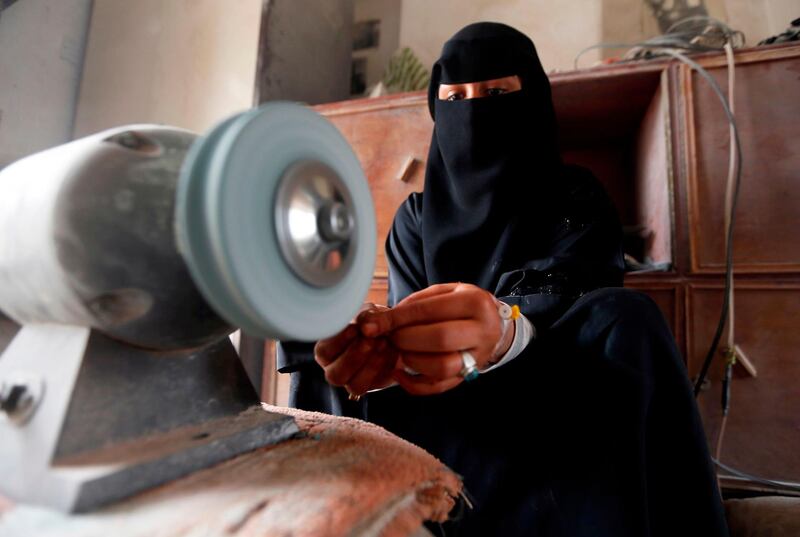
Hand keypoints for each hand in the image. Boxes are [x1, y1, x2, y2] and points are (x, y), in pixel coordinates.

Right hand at [314, 303, 397, 397]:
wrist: (394, 330)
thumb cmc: (371, 320)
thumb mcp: (367, 312)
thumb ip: (365, 317)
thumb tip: (366, 328)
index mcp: (326, 351)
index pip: (323, 352)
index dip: (338, 342)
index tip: (355, 329)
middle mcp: (335, 369)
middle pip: (335, 375)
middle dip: (354, 357)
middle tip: (370, 340)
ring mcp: (353, 381)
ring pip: (355, 385)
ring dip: (370, 365)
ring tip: (383, 343)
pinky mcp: (373, 386)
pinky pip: (376, 384)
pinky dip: (385, 366)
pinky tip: (391, 349)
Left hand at [360, 283, 513, 394]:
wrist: (492, 325)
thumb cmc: (460, 306)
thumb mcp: (443, 293)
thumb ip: (413, 304)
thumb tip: (378, 322)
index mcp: (475, 303)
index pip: (430, 311)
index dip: (398, 319)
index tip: (374, 324)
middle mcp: (482, 331)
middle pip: (440, 338)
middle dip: (406, 338)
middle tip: (391, 336)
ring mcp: (477, 357)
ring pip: (442, 366)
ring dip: (412, 360)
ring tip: (401, 351)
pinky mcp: (467, 377)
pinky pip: (439, 387)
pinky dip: (413, 384)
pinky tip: (400, 372)